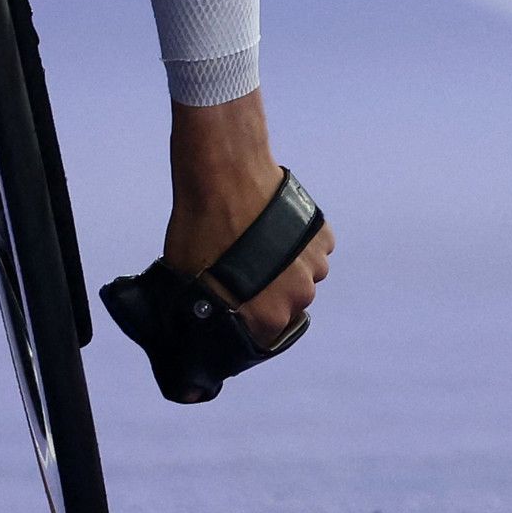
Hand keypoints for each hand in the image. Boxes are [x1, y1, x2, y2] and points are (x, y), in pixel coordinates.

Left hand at [160, 89, 334, 346]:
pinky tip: (268, 226)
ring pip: (299, 277)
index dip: (246, 324)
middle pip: (285, 307)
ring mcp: (315, 265)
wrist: (224, 173)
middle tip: (239, 271)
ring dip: (281, 267)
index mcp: (269, 316)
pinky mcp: (322, 236)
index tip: (233, 307)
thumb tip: (198, 325)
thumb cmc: (200, 226)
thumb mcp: (189, 278)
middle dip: (264, 295)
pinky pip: (310, 251)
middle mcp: (299, 296)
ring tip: (252, 243)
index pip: (262, 339)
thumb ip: (204, 308)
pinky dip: (294, 244)